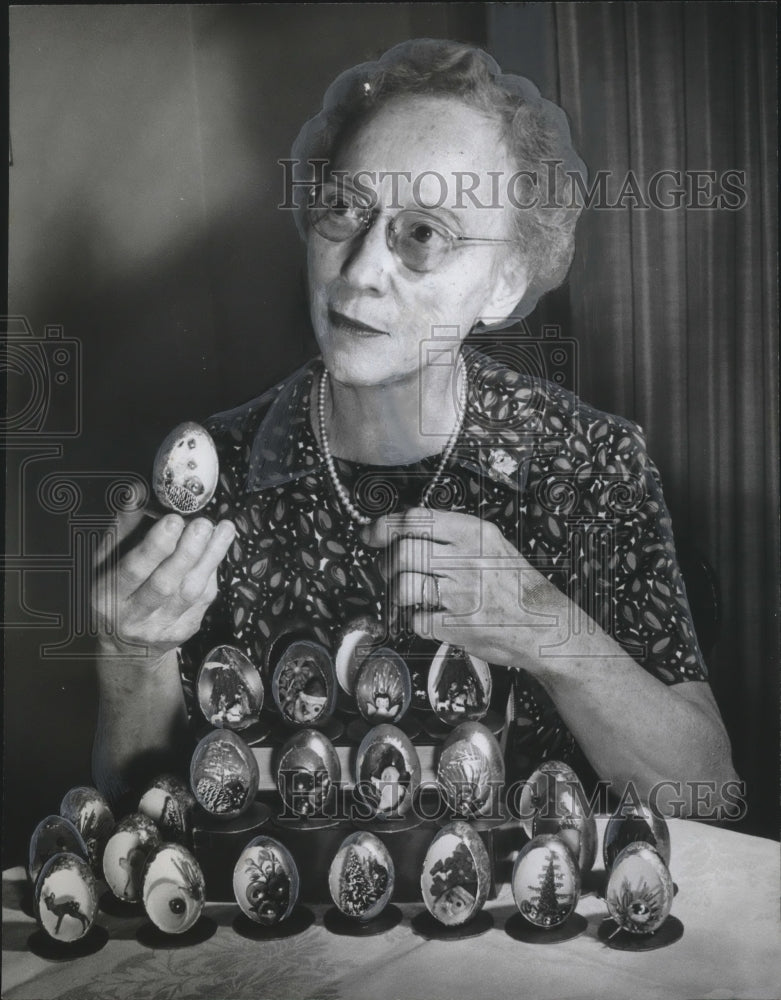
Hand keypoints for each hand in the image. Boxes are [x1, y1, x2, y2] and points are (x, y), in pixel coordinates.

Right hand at [92, 510, 234, 662]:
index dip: (155, 546)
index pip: (133, 571)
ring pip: (191, 592)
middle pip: (165, 584)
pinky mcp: (183, 632)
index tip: (174, 520)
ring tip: (222, 530)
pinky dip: (211, 573)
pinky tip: (217, 551)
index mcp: (106, 597)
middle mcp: (132, 618)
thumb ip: (121, 529)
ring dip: (210, 557)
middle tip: (203, 524)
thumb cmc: (114, 592)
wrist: (124, 646)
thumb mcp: (104, 563)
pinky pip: (202, 601)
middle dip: (187, 551)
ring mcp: (160, 629)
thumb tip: (136, 492)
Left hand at [362, 508, 569, 669]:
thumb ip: (451, 535)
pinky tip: (431, 617)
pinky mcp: (459, 626)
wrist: (546, 624)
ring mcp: (463, 594)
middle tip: (389, 571)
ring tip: (409, 595)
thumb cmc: (514, 584)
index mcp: (475, 533)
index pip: (416, 519)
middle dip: (386, 563)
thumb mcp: (491, 545)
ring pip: (403, 587)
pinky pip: (416, 620)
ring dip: (397, 593)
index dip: (385, 526)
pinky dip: (416, 620)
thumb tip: (398, 529)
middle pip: (403, 552)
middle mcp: (468, 560)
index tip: (370, 534)